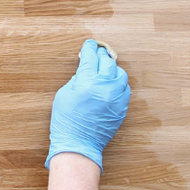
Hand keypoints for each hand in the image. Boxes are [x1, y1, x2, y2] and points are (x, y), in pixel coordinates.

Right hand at [47, 39, 129, 169]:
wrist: (78, 144)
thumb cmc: (66, 120)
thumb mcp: (64, 94)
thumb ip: (77, 78)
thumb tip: (86, 69)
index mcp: (88, 82)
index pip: (91, 57)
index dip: (89, 48)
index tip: (89, 44)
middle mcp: (105, 88)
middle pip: (108, 62)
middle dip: (101, 55)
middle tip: (97, 53)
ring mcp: (116, 98)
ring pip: (120, 74)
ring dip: (112, 69)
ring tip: (106, 69)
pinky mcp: (122, 108)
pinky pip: (125, 89)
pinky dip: (118, 84)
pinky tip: (112, 84)